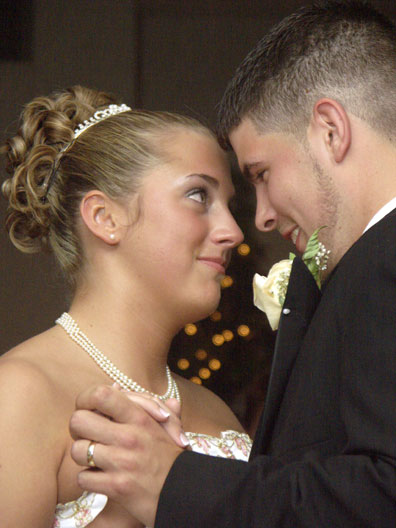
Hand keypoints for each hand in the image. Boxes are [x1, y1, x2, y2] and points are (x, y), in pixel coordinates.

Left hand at [70, 385, 186, 525]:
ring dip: (83, 456)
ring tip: (94, 459)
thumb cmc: (169, 456)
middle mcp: (129, 436)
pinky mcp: (116, 486)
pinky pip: (84, 478)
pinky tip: (100, 478)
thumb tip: (115, 386)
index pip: (101, 395)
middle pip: (79, 420)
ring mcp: (122, 461)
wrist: (183, 492)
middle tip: (87, 435)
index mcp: (139, 417)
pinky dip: (89, 480)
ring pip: (78, 450)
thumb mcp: (162, 425)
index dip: (86, 399)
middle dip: (78, 429)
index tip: (87, 408)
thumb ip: (140, 403)